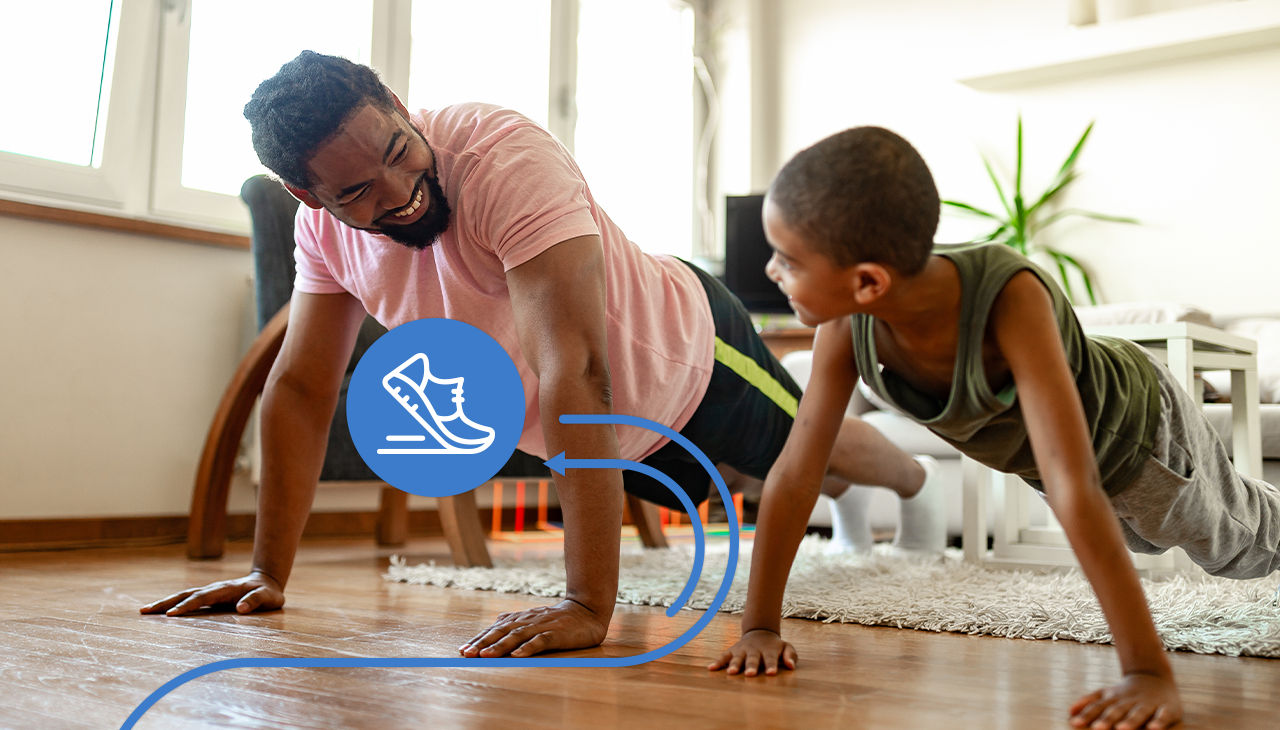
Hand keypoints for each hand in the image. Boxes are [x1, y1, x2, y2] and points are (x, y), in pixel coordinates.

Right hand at [139, 571, 284, 615]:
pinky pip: (187, 600)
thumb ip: (256, 601)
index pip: (202, 598)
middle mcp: (213, 589)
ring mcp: (209, 592)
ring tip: (144, 611)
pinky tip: (160, 612)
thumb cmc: (268, 593)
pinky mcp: (208, 597)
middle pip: (185, 595)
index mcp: (225, 590)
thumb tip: (241, 609)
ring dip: (164, 603)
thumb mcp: (268, 597)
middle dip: (165, 603)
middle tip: (145, 612)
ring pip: (183, 596)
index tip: (171, 615)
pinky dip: (172, 604)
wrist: (266, 582)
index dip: (187, 606)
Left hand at [459, 599, 608, 657]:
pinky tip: (518, 655)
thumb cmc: (558, 619)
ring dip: (500, 645)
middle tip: (467, 652)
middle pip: (502, 631)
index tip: (463, 649)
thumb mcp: (534, 618)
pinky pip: (541, 641)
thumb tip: (495, 623)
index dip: (479, 638)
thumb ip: (516, 621)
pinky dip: (528, 647)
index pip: (495, 628)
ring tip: (486, 655)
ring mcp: (542, 626)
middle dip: (483, 642)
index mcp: (521, 618)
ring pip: (518, 635)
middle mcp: (528, 620)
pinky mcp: (557, 633)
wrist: (587, 611)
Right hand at [707, 628, 796, 676]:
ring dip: (734, 665)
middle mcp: (754, 650)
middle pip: (752, 659)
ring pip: (737, 658)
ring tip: (731, 673)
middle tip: (750, 674)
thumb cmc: (775, 646)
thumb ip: (790, 655)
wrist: (760, 632)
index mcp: (768, 650)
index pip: (770, 658)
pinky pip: (723, 656)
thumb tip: (791, 666)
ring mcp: (742, 650)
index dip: (771, 665)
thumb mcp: (786, 647)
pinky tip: (711, 669)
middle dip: (751, 666)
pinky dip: (717, 662)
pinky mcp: (732, 651)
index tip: (771, 673)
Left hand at [1069, 672, 1181, 729]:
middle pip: (1117, 710)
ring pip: (1138, 713)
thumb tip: (1069, 714)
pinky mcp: (1167, 708)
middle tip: (1097, 728)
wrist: (1154, 676)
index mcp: (1114, 698)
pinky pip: (1163, 715)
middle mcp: (1129, 701)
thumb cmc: (1125, 692)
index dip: (1087, 715)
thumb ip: (1088, 703)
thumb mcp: (1106, 694)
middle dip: (1107, 719)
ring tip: (1121, 729)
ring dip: (1130, 721)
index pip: (1098, 707)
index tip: (1075, 724)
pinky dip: (1159, 721)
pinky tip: (1154, 729)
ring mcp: (1148, 704)